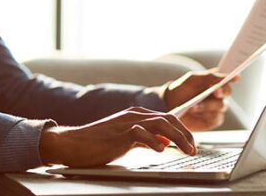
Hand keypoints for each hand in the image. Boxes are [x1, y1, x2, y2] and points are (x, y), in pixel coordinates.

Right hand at [39, 107, 195, 166]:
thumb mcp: (126, 140)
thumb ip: (145, 139)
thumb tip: (164, 143)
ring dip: (177, 137)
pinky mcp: (119, 134)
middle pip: (169, 119)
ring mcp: (127, 123)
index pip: (168, 118)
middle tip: (194, 149)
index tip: (192, 143)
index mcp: (137, 114)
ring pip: (160, 124)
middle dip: (185, 134)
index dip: (183, 130)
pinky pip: (141, 134)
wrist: (71, 143)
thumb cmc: (97, 144)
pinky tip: (162, 150)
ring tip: (187, 150)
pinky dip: (154, 141)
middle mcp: (135, 115)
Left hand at [162, 69, 238, 131]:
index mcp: (215, 83)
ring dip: (208, 105)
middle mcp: (219, 96)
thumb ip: (208, 76)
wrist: (169, 104)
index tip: (235, 77)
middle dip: (222, 91)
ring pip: (221, 106)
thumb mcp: (192, 79)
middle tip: (215, 91)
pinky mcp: (212, 121)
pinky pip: (215, 119)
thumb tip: (223, 76)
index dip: (233, 78)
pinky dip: (206, 116)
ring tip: (194, 105)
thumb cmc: (182, 89)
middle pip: (227, 93)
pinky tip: (194, 112)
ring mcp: (216, 109)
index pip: (228, 79)